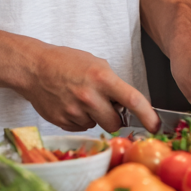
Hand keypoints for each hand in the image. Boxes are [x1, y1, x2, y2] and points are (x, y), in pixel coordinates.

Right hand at [16, 43, 159, 133]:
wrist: (34, 68)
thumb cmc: (66, 62)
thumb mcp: (96, 64)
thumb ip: (113, 83)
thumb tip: (127, 103)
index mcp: (102, 78)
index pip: (133, 100)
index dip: (148, 116)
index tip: (156, 126)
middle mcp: (89, 96)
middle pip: (115, 123)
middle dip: (115, 118)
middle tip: (105, 104)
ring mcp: (74, 111)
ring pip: (97, 126)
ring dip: (96, 118)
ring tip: (83, 100)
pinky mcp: (62, 121)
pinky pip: (81, 128)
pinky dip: (80, 119)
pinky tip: (71, 104)